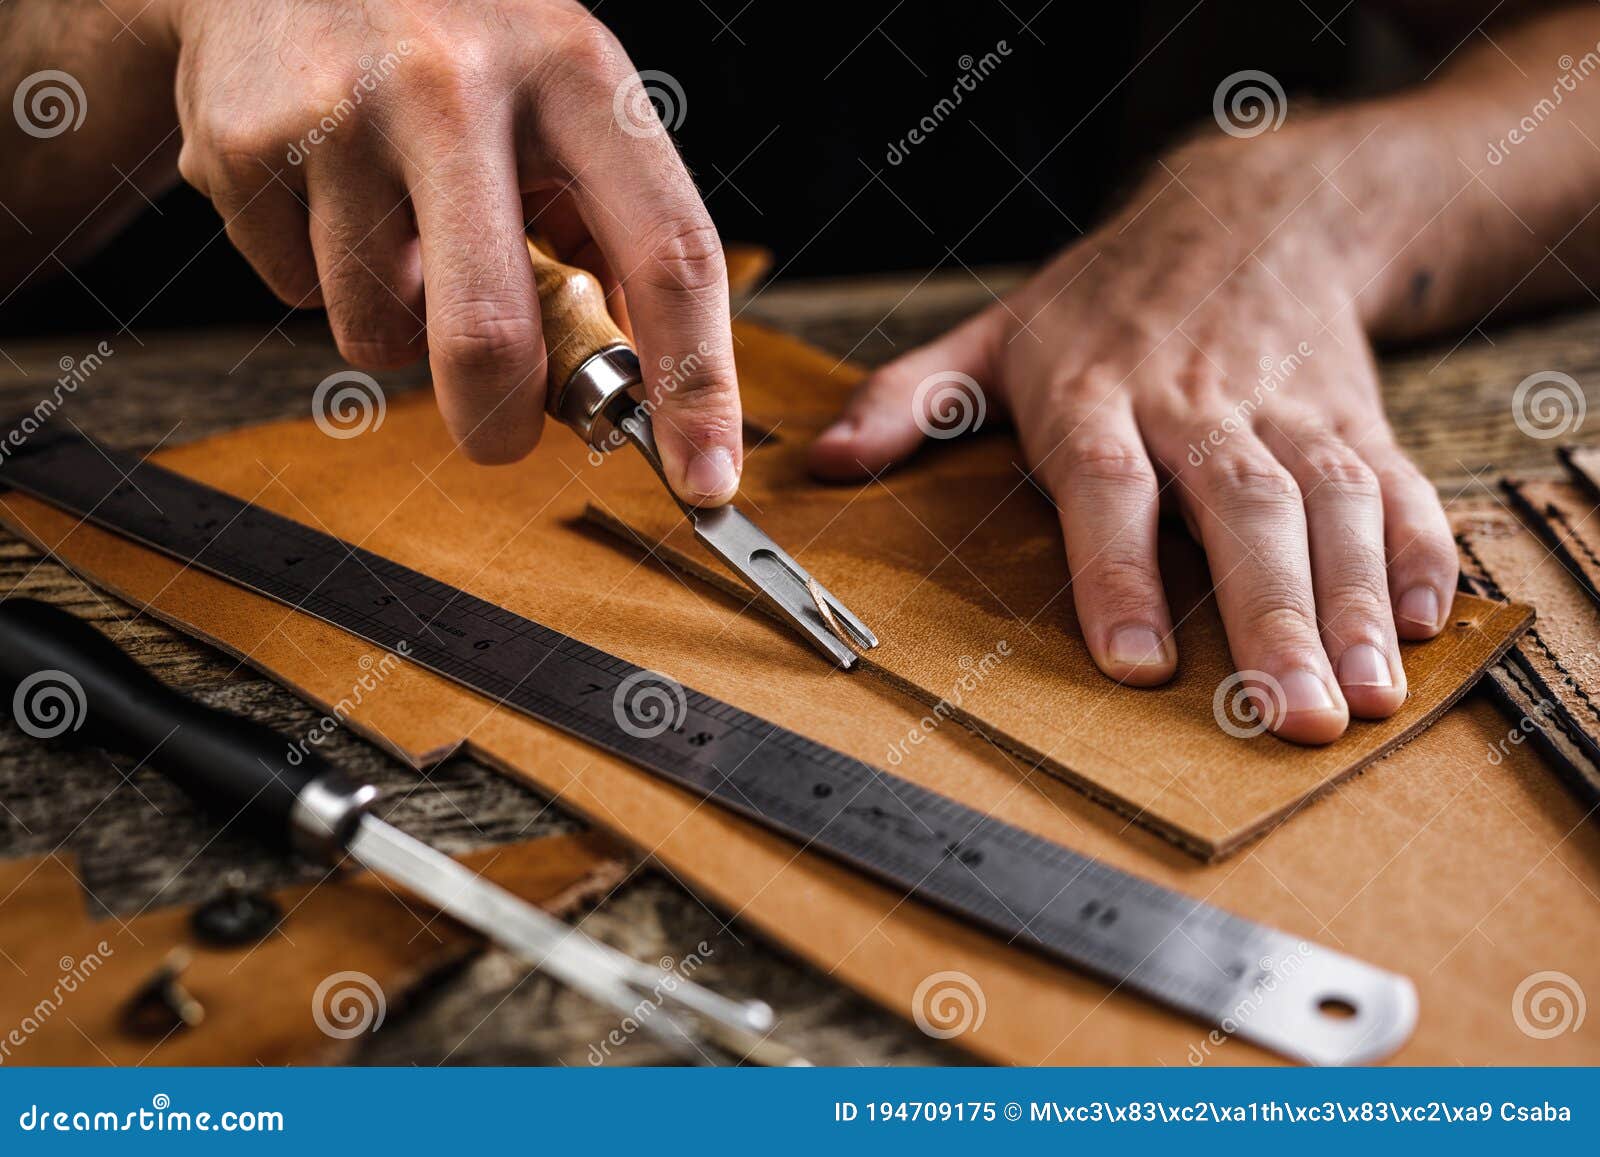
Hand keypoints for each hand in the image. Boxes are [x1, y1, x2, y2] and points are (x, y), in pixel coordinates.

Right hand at [159, 0, 740, 501]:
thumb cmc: (454, 54)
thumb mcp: (560, 99)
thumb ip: (607, 227)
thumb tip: (644, 385)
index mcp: (576, 74)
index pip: (668, 252)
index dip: (696, 382)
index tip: (706, 477)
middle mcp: (459, 82)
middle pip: (491, 335)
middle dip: (499, 423)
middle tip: (501, 433)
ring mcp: (341, 110)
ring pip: (378, 332)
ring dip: (395, 328)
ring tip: (396, 234)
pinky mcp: (245, 143)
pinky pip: (296, 293)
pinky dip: (318, 279)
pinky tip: (326, 197)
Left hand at [809, 137, 1457, 744]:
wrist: (1249, 210)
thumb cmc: (1104, 299)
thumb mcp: (995, 334)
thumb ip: (912, 399)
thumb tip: (828, 460)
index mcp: (1098, 394)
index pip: (1110, 486)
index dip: (1121, 572)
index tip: (1139, 663)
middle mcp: (1199, 404)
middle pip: (1239, 508)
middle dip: (1270, 615)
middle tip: (1293, 716)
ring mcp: (1287, 407)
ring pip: (1328, 503)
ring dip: (1354, 601)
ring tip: (1365, 696)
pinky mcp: (1355, 414)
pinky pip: (1398, 481)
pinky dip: (1420, 550)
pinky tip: (1424, 623)